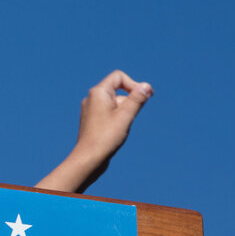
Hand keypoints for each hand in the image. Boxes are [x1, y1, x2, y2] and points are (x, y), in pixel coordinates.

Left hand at [36, 70, 152, 192]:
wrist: (88, 158)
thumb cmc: (106, 137)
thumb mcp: (126, 116)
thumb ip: (137, 99)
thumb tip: (146, 86)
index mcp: (98, 92)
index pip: (119, 77)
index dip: (134, 84)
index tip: (145, 97)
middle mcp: (91, 98)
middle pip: (117, 89)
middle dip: (130, 100)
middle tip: (132, 115)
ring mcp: (90, 109)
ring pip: (113, 102)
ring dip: (124, 110)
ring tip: (122, 126)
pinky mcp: (91, 120)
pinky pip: (108, 112)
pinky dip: (117, 117)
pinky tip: (117, 131)